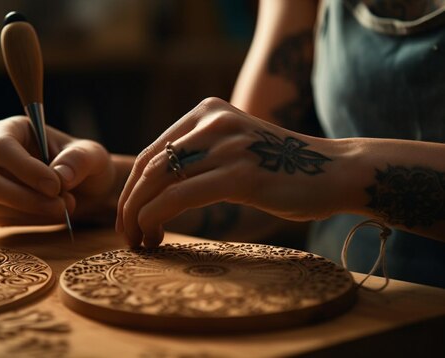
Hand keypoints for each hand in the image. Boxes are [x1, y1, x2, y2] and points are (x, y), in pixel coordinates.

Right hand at [0, 116, 115, 225]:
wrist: (83, 190)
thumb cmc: (82, 164)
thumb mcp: (92, 155)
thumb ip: (79, 159)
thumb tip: (60, 175)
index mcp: (9, 129)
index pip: (1, 147)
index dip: (25, 169)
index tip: (56, 186)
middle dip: (25, 198)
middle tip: (62, 205)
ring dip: (30, 211)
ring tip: (64, 206)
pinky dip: (30, 220)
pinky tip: (51, 213)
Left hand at [116, 97, 337, 247]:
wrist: (336, 171)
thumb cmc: (283, 169)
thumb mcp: (234, 148)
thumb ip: (199, 155)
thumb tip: (157, 186)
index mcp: (206, 112)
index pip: (151, 152)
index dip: (131, 189)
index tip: (128, 217)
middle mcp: (211, 121)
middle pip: (148, 166)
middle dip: (128, 205)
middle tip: (126, 234)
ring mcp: (226, 145)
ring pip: (158, 181)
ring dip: (138, 215)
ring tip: (139, 241)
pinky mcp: (239, 174)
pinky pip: (179, 196)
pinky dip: (157, 218)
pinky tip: (156, 236)